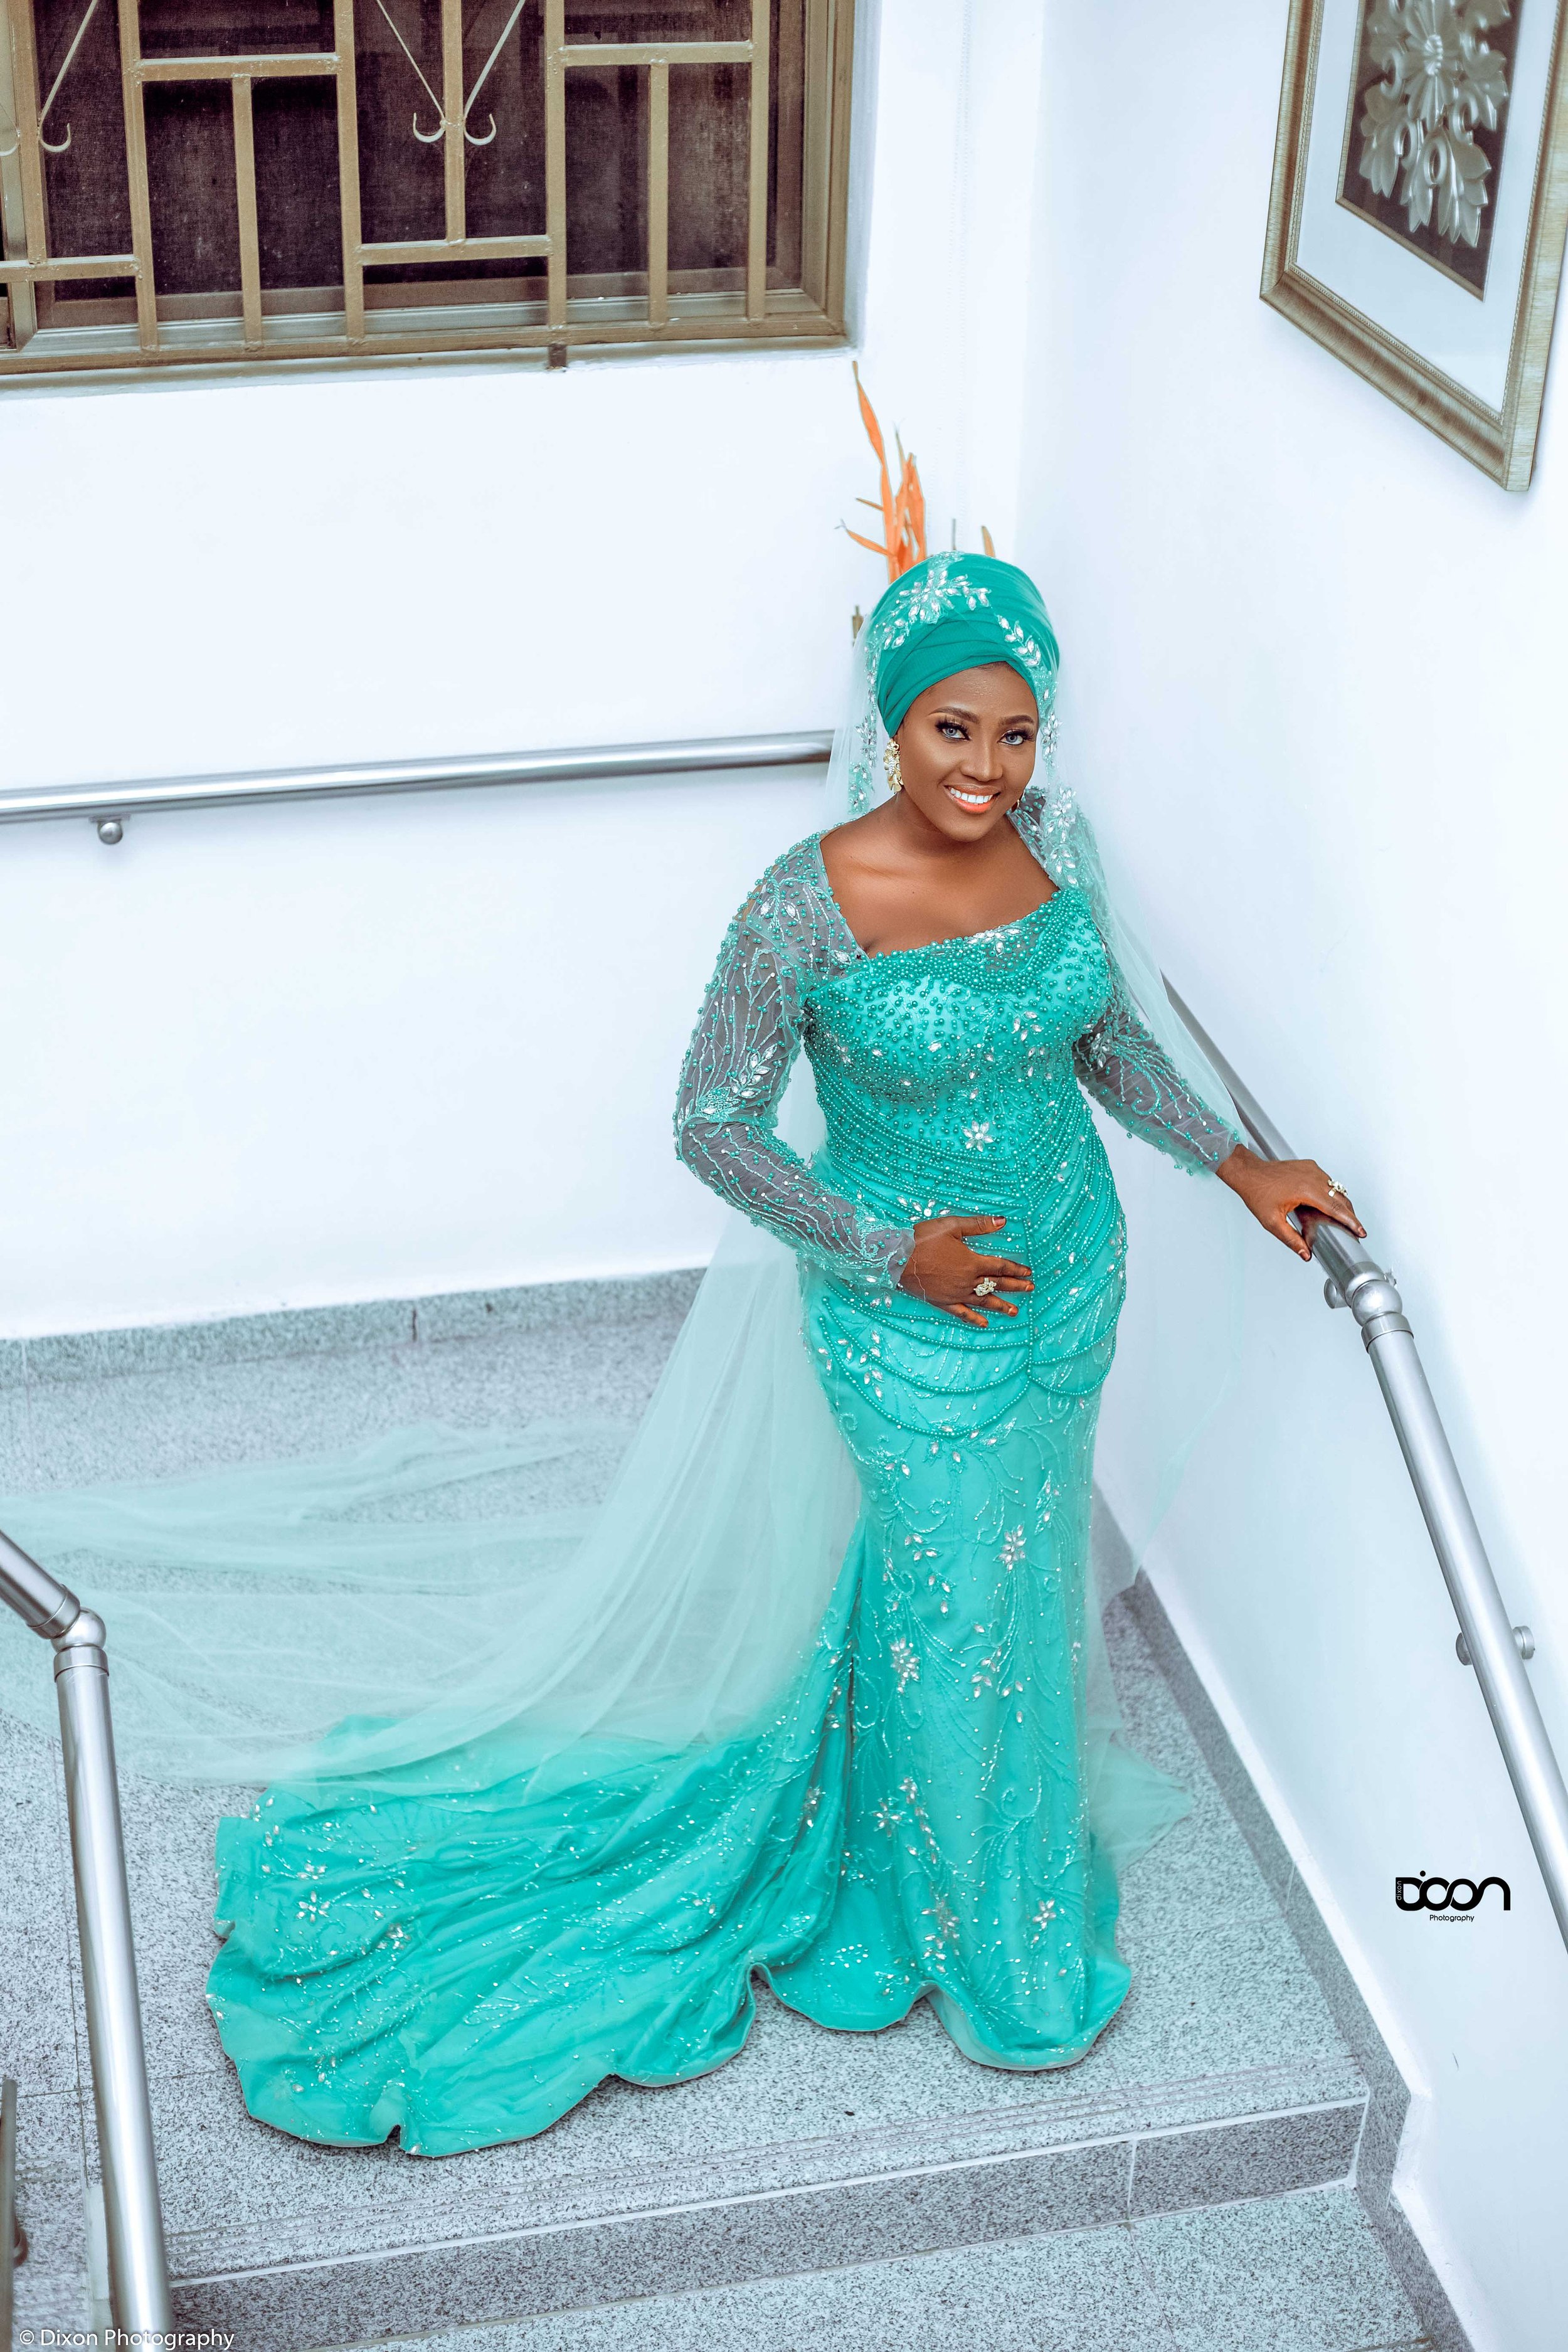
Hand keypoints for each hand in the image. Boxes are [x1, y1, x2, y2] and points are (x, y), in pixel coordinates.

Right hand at [897, 1214, 1033, 1326]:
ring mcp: (956, 1294)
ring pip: (983, 1301)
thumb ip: (979, 1225)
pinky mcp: (943, 1301)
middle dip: (1015, 1286)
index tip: (1028, 1272)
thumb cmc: (923, 1239)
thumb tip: (1003, 1221)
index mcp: (972, 1262)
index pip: (1000, 1266)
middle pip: (997, 1284)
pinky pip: (962, 1313)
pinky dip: (974, 1319)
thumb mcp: (952, 1226)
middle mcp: (967, 1281)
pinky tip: (984, 1323)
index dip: (1015, 1269)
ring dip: (1000, 1306)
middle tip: (1029, 1289)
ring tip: (1014, 1311)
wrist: (897, 1257)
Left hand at [1216, 1145, 1365, 1262]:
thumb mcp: (1272, 1222)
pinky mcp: (1309, 1166)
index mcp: (1306, 1190)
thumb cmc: (1257, 1193)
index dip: (1351, 1221)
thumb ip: (1291, 1239)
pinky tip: (1329, 1203)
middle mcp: (1312, 1177)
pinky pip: (1327, 1181)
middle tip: (1356, 1228)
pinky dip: (1332, 1193)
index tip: (1361, 1231)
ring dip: (1341, 1203)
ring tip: (1345, 1219)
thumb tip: (1305, 1253)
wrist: (1249, 1173)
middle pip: (1341, 1198)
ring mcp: (1312, 1169)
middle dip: (1350, 1214)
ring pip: (1336, 1188)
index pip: (1336, 1208)